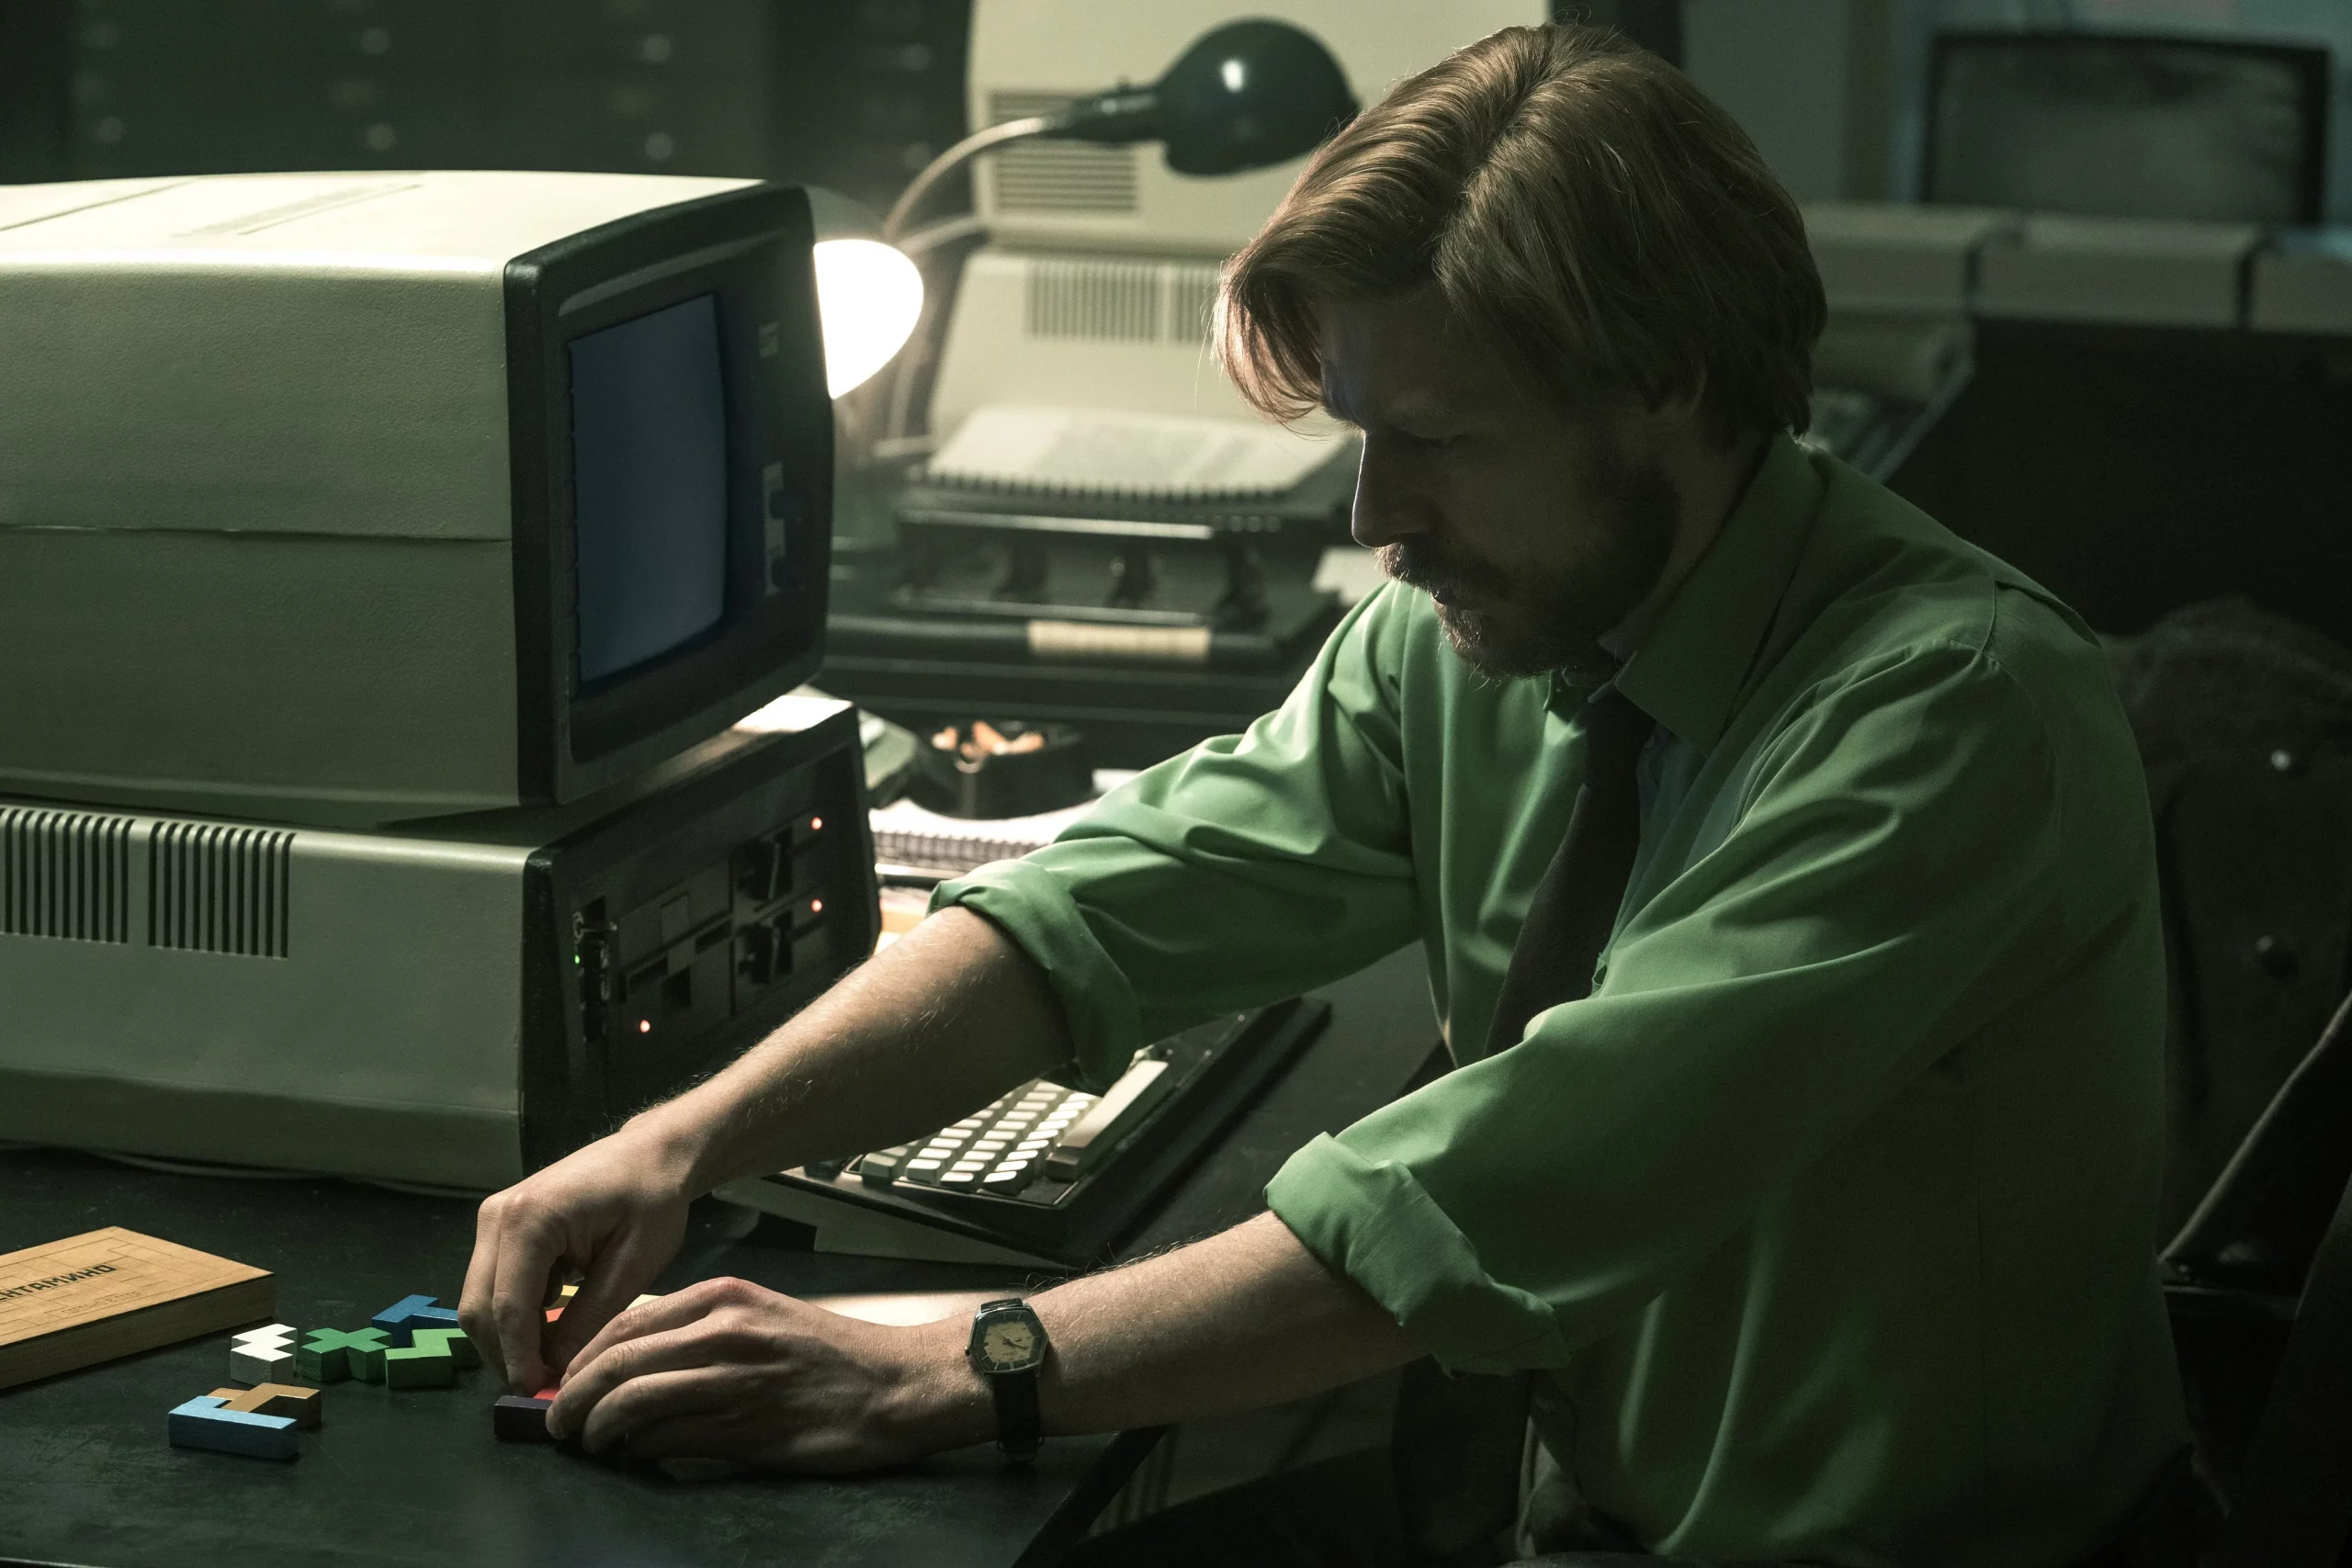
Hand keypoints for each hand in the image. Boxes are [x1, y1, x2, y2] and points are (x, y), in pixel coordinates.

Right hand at [459, 1118, 698, 1394]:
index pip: (508, 1307)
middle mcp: (496, 1217)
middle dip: (506, 1354)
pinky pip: (493, 1284)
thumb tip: (556, 1369)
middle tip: (545, 1386)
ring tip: (552, 1361)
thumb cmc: (653, 1199)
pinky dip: (515, 1314)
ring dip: (508, 1337)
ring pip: (480, 1300)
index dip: (520, 1358)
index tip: (539, 1394)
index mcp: (529, 1219)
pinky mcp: (499, 1227)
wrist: (651, 1154)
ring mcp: (492, 1220)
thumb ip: (591, 1317)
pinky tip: (553, 1325)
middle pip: (479, 1308)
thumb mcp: (635, 1263)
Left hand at [546, 1277, 991, 1470]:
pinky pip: (668, 1438)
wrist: (898, 1384)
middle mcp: (724, 1331)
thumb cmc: (832, 1356)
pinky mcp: (746, 1427)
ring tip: (586, 1443)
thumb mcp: (763, 1317)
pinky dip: (637, 1450)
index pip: (624, 1323)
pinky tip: (632, 1455)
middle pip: (617, 1360)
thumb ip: (701, 1331)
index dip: (582, 1359)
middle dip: (572, 1397)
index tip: (563, 1383)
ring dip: (594, 1428)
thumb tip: (633, 1364)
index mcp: (725, 1297)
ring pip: (633, 1400)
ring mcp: (734, 1379)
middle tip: (557, 1422)